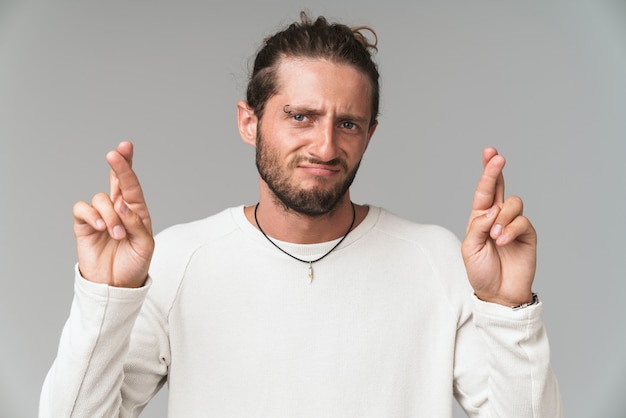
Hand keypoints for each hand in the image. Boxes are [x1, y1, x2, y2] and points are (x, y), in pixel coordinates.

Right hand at [72, 141, 153, 287]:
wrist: (116, 286)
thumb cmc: (134, 265)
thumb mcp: (145, 246)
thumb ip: (137, 224)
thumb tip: (123, 206)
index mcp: (136, 212)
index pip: (132, 185)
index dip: (128, 166)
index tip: (125, 147)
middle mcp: (119, 210)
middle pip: (116, 180)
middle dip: (118, 165)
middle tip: (115, 153)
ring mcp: (101, 217)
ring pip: (101, 199)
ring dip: (111, 215)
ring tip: (117, 235)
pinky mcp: (84, 226)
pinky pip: (83, 210)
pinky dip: (92, 216)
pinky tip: (100, 228)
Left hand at [461, 147, 535, 305]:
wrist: (498, 293)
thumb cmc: (481, 271)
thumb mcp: (470, 248)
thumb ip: (479, 226)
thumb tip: (492, 210)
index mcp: (479, 218)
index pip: (483, 191)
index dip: (487, 172)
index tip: (490, 152)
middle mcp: (496, 217)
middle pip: (499, 187)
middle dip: (496, 170)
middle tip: (497, 158)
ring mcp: (513, 224)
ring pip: (513, 203)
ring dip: (503, 217)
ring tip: (495, 237)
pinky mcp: (527, 234)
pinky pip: (522, 221)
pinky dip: (511, 229)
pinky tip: (503, 241)